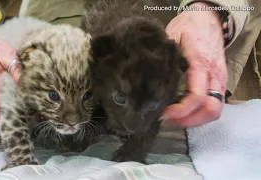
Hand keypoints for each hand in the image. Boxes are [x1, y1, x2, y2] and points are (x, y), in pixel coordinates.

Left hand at [163, 2, 227, 126]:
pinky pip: (215, 104)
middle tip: (168, 121)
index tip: (163, 113)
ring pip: (215, 110)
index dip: (180, 110)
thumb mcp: (172, 35)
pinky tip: (185, 112)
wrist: (209, 18)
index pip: (196, 96)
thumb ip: (164, 56)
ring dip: (196, 119)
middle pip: (211, 109)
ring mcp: (220, 80)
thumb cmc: (189, 26)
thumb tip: (148, 77)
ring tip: (175, 120)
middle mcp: (215, 75)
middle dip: (190, 121)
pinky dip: (201, 113)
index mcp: (201, 64)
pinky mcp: (219, 82)